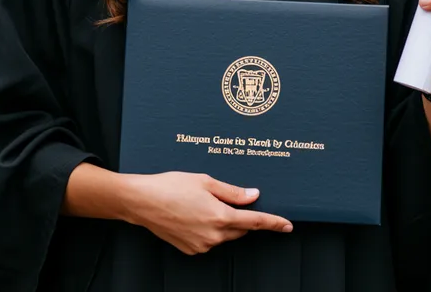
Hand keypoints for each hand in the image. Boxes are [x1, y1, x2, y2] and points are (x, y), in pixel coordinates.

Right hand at [121, 171, 292, 254]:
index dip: (273, 223)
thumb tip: (254, 196)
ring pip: (224, 235)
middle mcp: (213, 236)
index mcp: (220, 217)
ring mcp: (202, 245)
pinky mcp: (191, 249)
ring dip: (223, 222)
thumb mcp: (206, 182)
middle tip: (225, 198)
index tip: (287, 225)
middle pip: (240, 229)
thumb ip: (233, 192)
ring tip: (202, 202)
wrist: (143, 201)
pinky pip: (209, 240)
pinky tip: (193, 213)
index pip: (255, 222)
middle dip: (240, 216)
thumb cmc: (172, 186)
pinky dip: (209, 228)